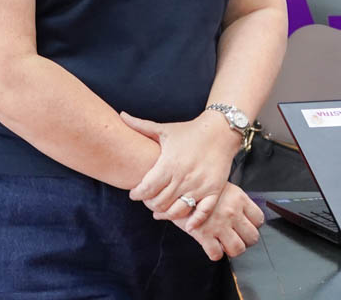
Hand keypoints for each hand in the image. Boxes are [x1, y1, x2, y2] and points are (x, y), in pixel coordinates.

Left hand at [123, 111, 240, 228]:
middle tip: (147, 201)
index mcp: (170, 163)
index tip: (134, 193)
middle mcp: (184, 177)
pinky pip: (203, 212)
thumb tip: (121, 115)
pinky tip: (187, 225)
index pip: (147, 188)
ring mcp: (200, 185)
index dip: (137, 194)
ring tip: (160, 211)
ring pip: (178, 211)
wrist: (220, 131)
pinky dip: (195, 221)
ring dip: (166, 215)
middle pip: (160, 203)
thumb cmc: (189, 131)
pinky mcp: (214, 190)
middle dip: (149, 204)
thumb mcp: (165, 129)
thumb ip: (141, 126)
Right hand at [172, 182, 263, 261]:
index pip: (258, 219)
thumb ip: (234, 200)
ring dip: (232, 249)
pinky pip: (217, 255)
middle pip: (252, 237)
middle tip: (237, 237)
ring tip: (226, 243)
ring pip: (238, 249)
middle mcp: (232, 213)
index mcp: (238, 199)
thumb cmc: (198, 187)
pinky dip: (215, 253)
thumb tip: (242, 212)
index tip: (247, 226)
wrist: (176, 188)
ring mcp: (219, 225)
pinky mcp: (204, 235)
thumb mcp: (221, 186)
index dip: (253, 225)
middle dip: (245, 240)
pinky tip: (211, 245)